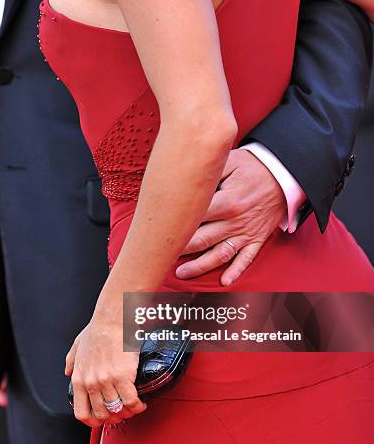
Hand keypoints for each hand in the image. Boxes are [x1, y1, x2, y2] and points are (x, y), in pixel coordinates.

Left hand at [65, 307, 145, 427]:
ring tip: (134, 407)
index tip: (103, 419)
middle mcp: (91, 384)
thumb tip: (68, 371)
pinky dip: (137, 406)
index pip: (82, 413)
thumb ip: (71, 361)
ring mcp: (107, 382)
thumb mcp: (77, 345)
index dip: (93, 422)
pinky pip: (131, 402)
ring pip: (118, 410)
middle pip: (103, 415)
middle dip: (114, 417)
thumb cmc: (97, 329)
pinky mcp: (123, 377)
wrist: (112, 320)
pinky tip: (141, 403)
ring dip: (128, 413)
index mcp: (80, 379)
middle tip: (123, 412)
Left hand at [176, 149, 286, 284]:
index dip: (176, 225)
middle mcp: (235, 221)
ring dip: (201, 266)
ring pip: (220, 254)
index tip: (159, 231)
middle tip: (163, 256)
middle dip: (181, 249)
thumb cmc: (253, 166)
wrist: (284, 174)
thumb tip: (185, 178)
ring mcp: (246, 232)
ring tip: (181, 273)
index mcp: (227, 201)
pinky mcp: (257, 238)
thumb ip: (208, 171)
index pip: (196, 217)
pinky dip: (236, 271)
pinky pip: (246, 258)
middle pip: (203, 239)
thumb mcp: (230, 161)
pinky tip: (224, 281)